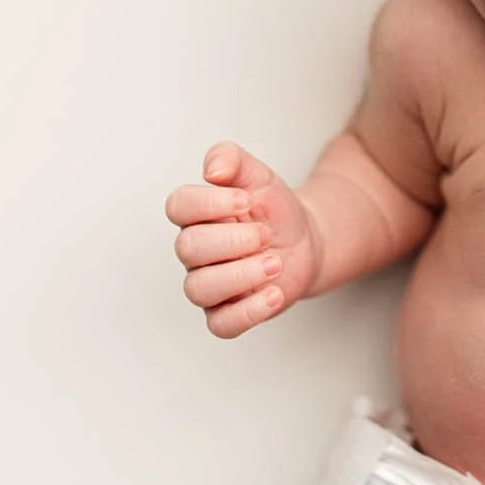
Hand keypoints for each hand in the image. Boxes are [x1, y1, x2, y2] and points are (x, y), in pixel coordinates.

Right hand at [164, 141, 322, 338]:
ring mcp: (209, 285)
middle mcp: (196, 252)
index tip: (247, 200)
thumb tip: (212, 170)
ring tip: (274, 263)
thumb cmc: (272, 209)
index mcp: (197, 215)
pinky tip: (275, 293)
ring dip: (241, 276)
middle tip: (265, 234)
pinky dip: (249, 312)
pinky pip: (221, 325)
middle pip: (188, 248)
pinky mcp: (227, 313)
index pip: (178, 206)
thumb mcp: (258, 175)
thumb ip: (232, 159)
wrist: (305, 238)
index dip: (209, 203)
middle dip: (232, 241)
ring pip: (199, 289)